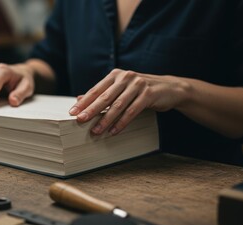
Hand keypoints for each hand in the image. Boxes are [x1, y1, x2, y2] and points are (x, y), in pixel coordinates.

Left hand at [69, 69, 187, 134]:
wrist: (169, 88)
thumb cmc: (140, 90)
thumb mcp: (120, 89)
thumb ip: (102, 93)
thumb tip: (79, 99)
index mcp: (116, 75)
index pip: (96, 90)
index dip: (84, 102)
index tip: (72, 112)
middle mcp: (125, 77)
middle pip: (105, 97)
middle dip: (91, 110)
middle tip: (80, 121)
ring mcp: (138, 84)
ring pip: (118, 105)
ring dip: (106, 120)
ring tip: (96, 131)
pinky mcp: (148, 94)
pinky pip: (132, 111)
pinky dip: (122, 122)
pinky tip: (114, 131)